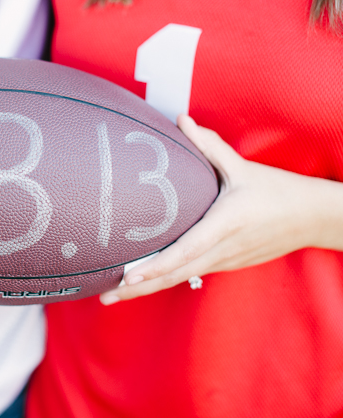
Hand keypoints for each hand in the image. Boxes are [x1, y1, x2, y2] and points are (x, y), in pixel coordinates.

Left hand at [100, 114, 337, 304]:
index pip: (186, 250)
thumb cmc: (278, 190)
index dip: (155, 266)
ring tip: (113, 296)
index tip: (128, 275)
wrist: (313, 219)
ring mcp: (224, 261)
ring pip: (180, 279)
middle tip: (104, 297)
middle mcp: (222, 249)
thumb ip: (210, 145)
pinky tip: (142, 283)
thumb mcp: (244, 167)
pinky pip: (190, 274)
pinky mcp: (225, 264)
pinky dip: (164, 280)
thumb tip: (180, 119)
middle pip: (175, 275)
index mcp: (225, 224)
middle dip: (138, 288)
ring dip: (147, 289)